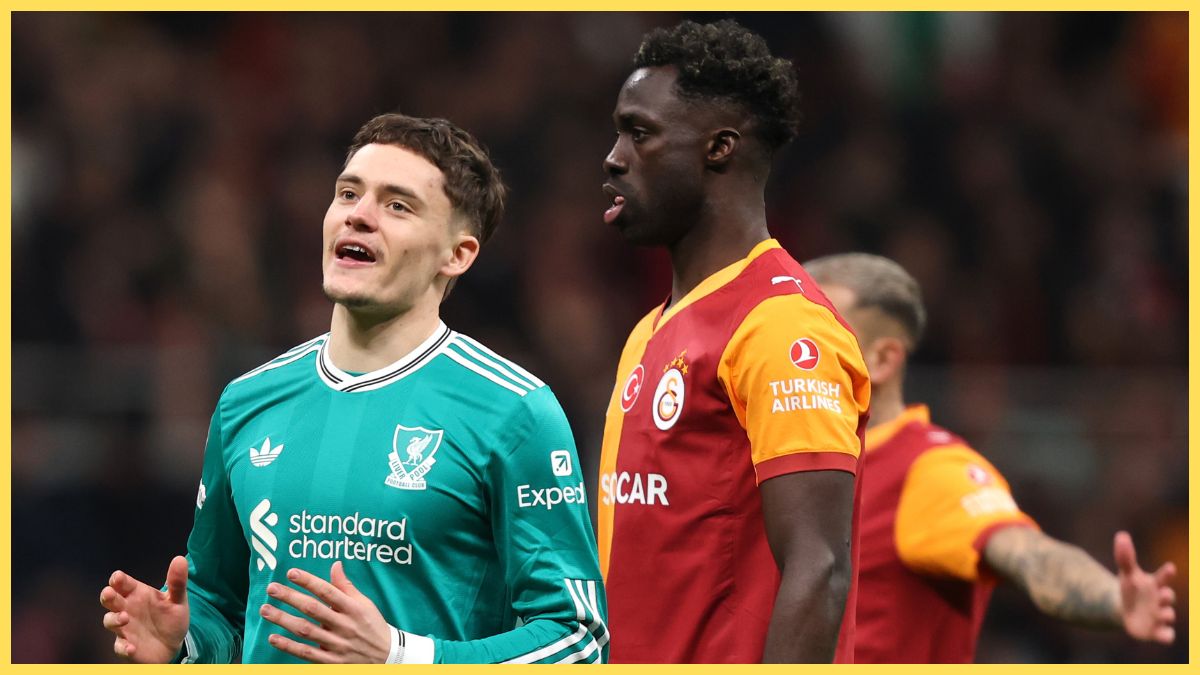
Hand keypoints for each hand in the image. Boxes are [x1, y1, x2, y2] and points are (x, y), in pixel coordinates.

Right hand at [99, 555, 189, 661]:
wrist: (174, 645)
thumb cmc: (171, 618)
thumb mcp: (177, 600)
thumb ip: (177, 582)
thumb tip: (180, 559)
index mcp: (137, 594)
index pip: (123, 583)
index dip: (118, 579)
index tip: (118, 578)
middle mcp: (126, 609)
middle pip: (110, 599)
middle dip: (107, 596)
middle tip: (110, 593)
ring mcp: (124, 628)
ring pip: (110, 621)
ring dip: (114, 619)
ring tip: (125, 618)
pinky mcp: (126, 647)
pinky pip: (120, 647)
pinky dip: (124, 648)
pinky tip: (132, 648)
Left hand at [260, 561, 390, 662]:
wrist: (387, 657)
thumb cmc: (372, 626)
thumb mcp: (364, 603)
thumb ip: (346, 586)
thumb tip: (335, 564)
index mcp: (353, 608)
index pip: (327, 591)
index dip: (308, 581)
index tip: (291, 573)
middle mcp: (344, 625)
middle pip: (313, 609)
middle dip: (290, 598)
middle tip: (271, 589)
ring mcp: (337, 644)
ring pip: (306, 631)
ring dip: (283, 620)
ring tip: (265, 610)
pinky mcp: (331, 662)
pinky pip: (307, 653)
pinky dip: (289, 646)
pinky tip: (273, 637)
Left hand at [1114, 531, 1176, 643]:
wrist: (1125, 610)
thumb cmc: (1130, 589)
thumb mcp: (1126, 573)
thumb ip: (1125, 557)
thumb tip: (1121, 535)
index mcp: (1155, 585)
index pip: (1163, 577)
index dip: (1167, 573)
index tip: (1170, 567)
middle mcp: (1161, 600)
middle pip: (1169, 597)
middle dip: (1168, 596)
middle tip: (1164, 594)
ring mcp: (1160, 616)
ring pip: (1169, 615)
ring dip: (1166, 614)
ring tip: (1161, 613)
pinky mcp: (1156, 631)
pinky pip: (1167, 636)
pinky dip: (1167, 635)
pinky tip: (1165, 635)